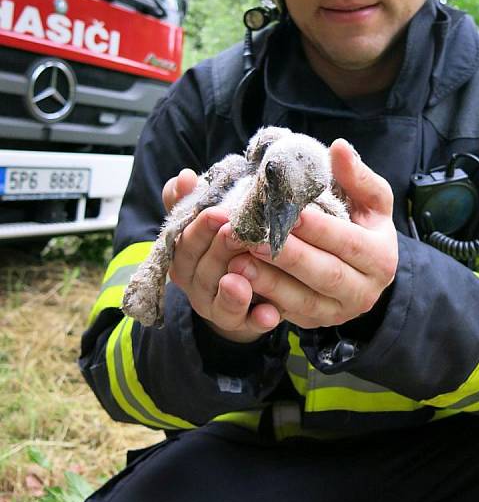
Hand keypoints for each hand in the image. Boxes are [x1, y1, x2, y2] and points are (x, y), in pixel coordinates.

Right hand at [162, 169, 281, 342]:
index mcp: (186, 255)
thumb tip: (184, 176)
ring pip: (220, 301)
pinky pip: (246, 324)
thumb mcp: (208, 220)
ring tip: (242, 282)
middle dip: (220, 251)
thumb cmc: (225, 243)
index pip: (186, 242)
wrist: (243, 289)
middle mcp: (197, 282)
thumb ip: (191, 200)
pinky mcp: (240, 323)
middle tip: (236, 234)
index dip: (200, 227)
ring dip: (232, 293)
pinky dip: (257, 320)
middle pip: (203, 269)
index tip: (219, 212)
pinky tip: (271, 314)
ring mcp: (216, 306)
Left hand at [227, 139, 397, 328]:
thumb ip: (356, 175)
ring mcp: (338, 312)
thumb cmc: (363, 224)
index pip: (349, 243)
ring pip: (304, 301)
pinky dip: (263, 298)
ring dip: (269, 282)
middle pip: (325, 274)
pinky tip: (238, 281)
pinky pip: (288, 314)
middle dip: (288, 257)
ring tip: (237, 262)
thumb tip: (339, 147)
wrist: (364, 269)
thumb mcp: (370, 199)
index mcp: (381, 257)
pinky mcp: (315, 323)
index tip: (291, 214)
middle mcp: (364, 291)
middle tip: (254, 239)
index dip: (321, 230)